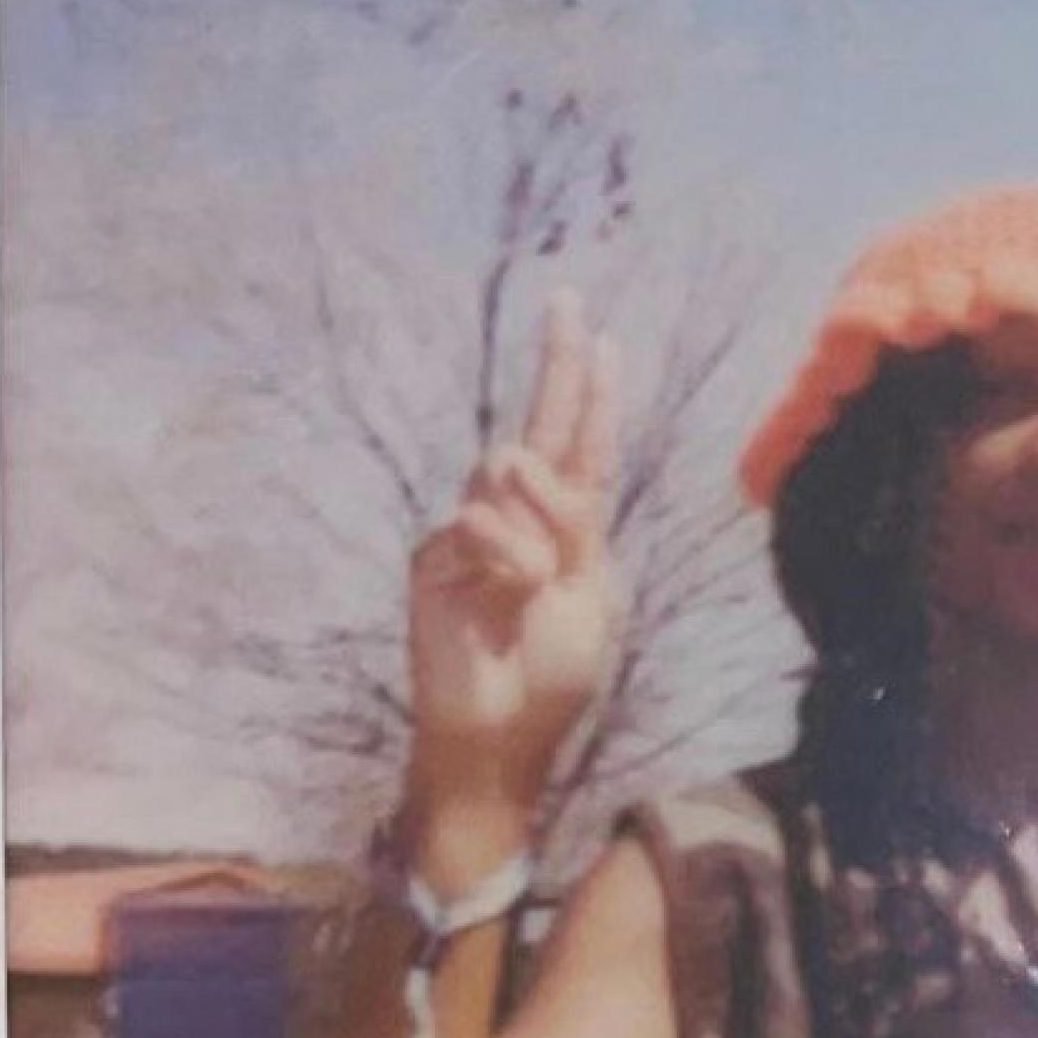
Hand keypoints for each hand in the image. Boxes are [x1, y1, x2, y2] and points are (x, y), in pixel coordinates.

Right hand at [403, 289, 624, 872]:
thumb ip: (573, 527)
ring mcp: (474, 531)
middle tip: (570, 304)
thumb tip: (523, 463)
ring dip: (537, 525)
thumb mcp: (589, 597)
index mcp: (571, 531)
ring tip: (534, 585)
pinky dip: (506, 557)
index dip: (591, 396)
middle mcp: (521, 519)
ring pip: (511, 471)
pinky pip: (479, 521)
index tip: (603, 339)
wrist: (501, 733)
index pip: (583, 449)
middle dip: (559, 364)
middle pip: (540, 425)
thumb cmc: (552, 677)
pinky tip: (507, 596)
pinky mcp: (435, 552)